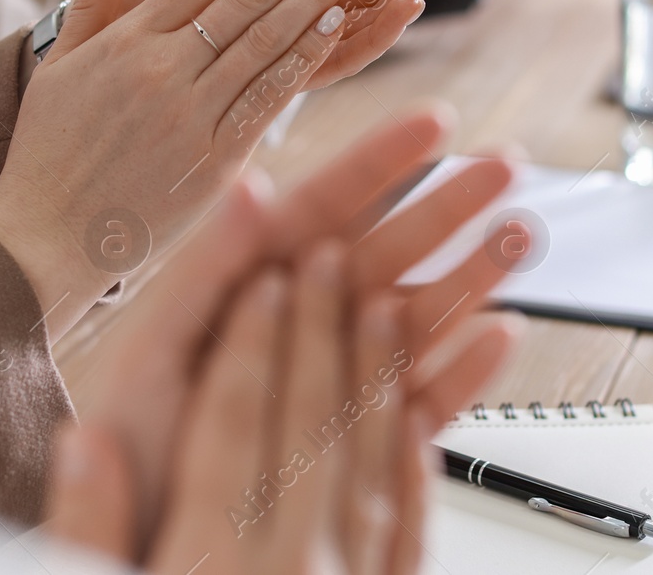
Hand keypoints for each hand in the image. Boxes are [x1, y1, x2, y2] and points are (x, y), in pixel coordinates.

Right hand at [0, 0, 407, 334]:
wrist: (46, 237)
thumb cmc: (47, 153)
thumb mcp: (57, 70)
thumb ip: (89, 4)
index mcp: (127, 41)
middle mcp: (163, 70)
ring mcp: (192, 114)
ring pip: (266, 41)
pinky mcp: (214, 159)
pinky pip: (268, 98)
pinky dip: (303, 59)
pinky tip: (333, 29)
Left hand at [50, 107, 527, 554]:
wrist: (136, 531)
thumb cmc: (131, 432)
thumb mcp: (157, 340)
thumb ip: (207, 264)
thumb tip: (250, 186)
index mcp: (254, 276)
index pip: (327, 202)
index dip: (382, 159)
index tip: (433, 122)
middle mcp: (302, 316)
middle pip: (391, 246)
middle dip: (452, 204)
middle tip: (505, 167)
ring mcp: (334, 373)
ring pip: (419, 311)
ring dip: (473, 274)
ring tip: (521, 238)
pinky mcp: (356, 435)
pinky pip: (421, 396)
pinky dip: (465, 371)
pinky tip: (500, 338)